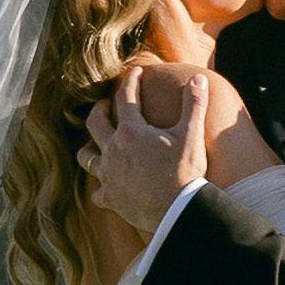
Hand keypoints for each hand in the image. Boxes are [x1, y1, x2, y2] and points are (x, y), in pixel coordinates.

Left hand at [78, 71, 196, 243]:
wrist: (177, 211)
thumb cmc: (184, 172)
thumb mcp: (191, 135)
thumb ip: (194, 104)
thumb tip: (198, 78)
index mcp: (132, 131)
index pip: (126, 97)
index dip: (131, 81)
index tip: (136, 72)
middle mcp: (113, 150)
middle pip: (95, 122)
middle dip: (100, 109)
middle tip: (106, 106)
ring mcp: (109, 175)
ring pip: (86, 157)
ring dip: (90, 148)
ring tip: (96, 145)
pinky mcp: (111, 198)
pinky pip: (98, 192)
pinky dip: (102, 188)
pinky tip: (108, 188)